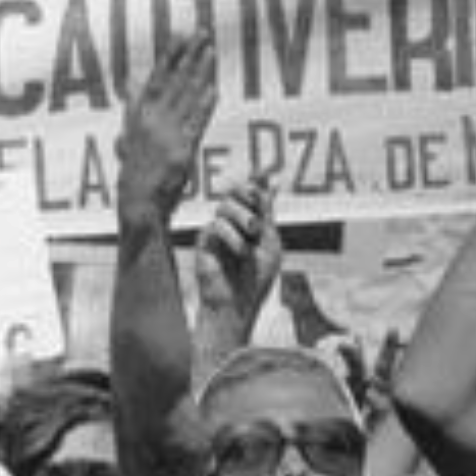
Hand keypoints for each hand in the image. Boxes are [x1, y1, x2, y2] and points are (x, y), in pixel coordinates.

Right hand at [116, 35, 216, 226]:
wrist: (139, 207)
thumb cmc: (137, 176)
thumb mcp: (129, 139)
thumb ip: (134, 108)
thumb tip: (131, 80)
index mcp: (138, 119)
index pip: (155, 79)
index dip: (169, 56)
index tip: (179, 36)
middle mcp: (150, 123)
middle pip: (173, 82)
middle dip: (187, 55)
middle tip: (200, 32)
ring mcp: (166, 136)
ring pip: (186, 96)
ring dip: (200, 72)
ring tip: (210, 50)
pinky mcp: (181, 152)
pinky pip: (195, 123)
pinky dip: (204, 106)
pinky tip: (213, 88)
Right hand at [194, 176, 281, 325]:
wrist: (237, 305)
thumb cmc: (255, 278)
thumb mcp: (269, 243)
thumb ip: (266, 213)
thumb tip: (271, 183)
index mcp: (252, 222)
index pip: (252, 194)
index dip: (258, 180)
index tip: (268, 170)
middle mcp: (234, 223)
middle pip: (236, 192)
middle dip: (249, 194)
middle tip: (259, 204)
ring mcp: (217, 231)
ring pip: (225, 206)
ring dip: (244, 217)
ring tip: (254, 234)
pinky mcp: (204, 242)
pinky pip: (215, 225)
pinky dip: (232, 236)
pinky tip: (240, 251)